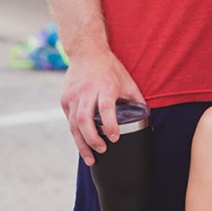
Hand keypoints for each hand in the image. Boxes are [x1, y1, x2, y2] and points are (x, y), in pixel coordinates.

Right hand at [60, 47, 144, 165]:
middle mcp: (87, 92)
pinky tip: (83, 143)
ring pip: (74, 124)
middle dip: (92, 140)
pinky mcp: (65, 100)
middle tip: (102, 150)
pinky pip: (70, 120)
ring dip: (82, 144)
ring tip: (91, 158)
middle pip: (85, 120)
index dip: (110, 124)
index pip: (106, 108)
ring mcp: (73, 96)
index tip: (115, 137)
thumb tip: (146, 115)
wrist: (87, 52)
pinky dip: (77, 133)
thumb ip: (135, 98)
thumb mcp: (127, 80)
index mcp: (105, 86)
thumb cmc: (110, 68)